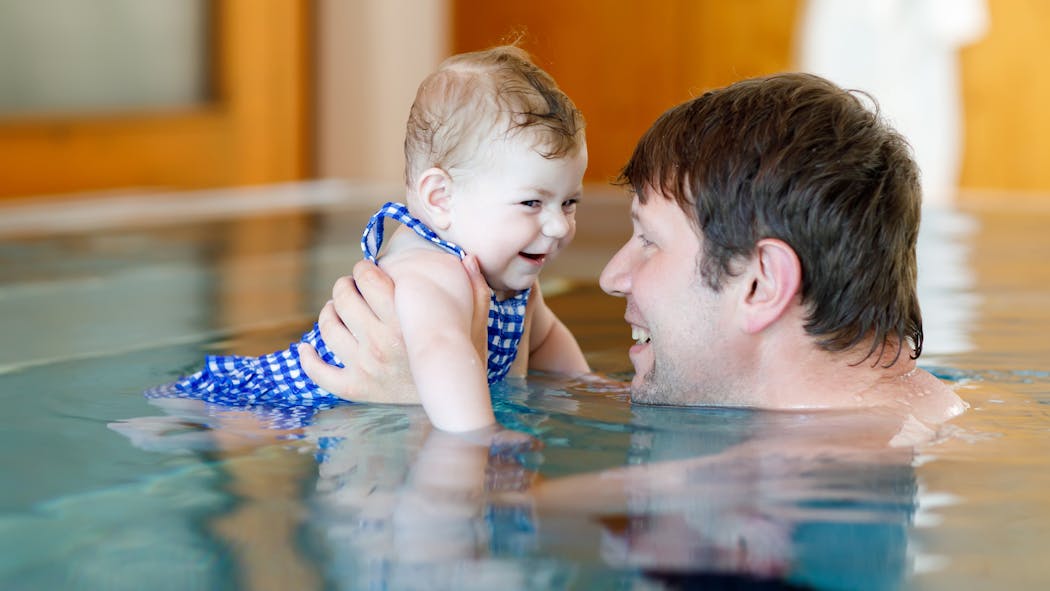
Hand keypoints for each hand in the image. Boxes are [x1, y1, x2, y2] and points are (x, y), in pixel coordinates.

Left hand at [298, 255, 490, 402]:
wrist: (455, 407)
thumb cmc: (464, 363)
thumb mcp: (475, 326)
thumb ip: (475, 291)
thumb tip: (469, 258)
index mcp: (404, 323)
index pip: (369, 280)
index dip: (363, 268)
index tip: (367, 269)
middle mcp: (380, 343)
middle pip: (343, 300)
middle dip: (344, 286)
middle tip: (350, 286)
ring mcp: (365, 367)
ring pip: (328, 328)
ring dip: (328, 312)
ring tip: (335, 309)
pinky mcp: (357, 388)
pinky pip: (320, 373)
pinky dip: (308, 360)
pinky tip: (307, 349)